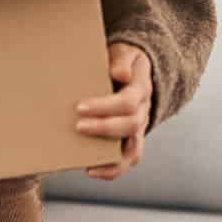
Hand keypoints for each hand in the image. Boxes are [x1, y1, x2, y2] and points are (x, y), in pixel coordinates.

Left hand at [75, 42, 152, 180]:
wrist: (134, 70)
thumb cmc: (123, 61)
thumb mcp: (125, 51)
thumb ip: (121, 60)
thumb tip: (118, 74)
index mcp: (141, 88)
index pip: (127, 101)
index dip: (104, 106)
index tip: (80, 107)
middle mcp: (143, 111)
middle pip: (130, 125)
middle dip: (103, 128)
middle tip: (77, 126)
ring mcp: (139, 128)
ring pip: (134, 150)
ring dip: (111, 158)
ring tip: (87, 163)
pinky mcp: (131, 139)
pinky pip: (128, 160)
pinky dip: (112, 170)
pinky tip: (90, 170)